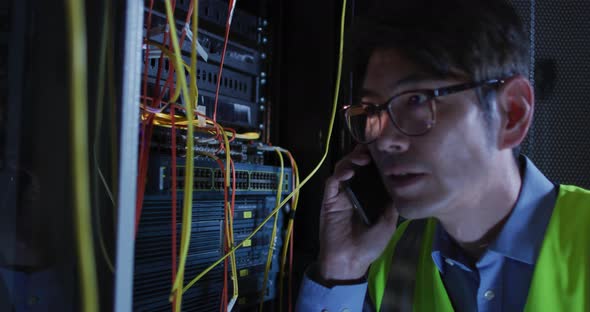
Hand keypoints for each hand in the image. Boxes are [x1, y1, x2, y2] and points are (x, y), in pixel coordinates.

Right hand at [318, 144, 398, 280]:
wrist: (350, 260)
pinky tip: (348, 174)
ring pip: (343, 168)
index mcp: (370, 194)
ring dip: (351, 160)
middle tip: (371, 149)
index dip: (376, 158)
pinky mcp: (329, 199)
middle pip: (357, 165)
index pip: (372, 171)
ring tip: (361, 158)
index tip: (384, 148)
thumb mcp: (388, 222)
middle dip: (363, 153)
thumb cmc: (370, 244)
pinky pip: (332, 181)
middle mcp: (355, 190)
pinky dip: (339, 174)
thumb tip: (401, 184)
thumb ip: (392, 203)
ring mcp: (341, 193)